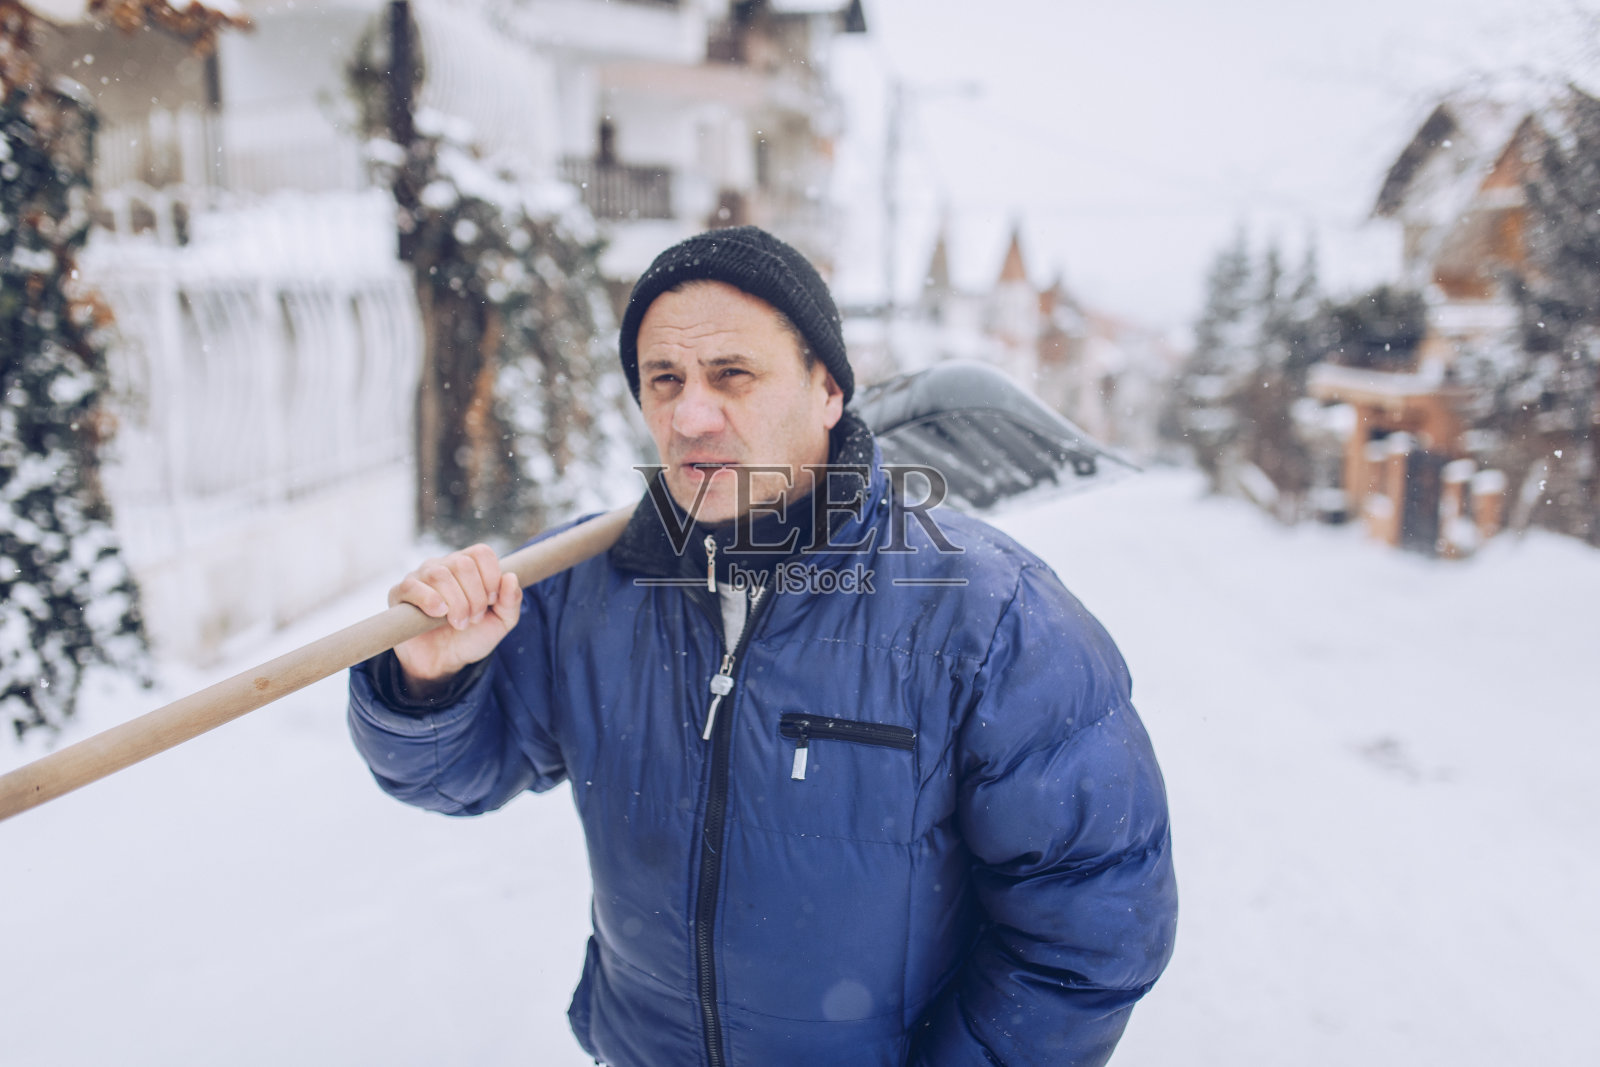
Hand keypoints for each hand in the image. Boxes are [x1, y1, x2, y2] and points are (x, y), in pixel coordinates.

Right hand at [389, 545, 521, 691]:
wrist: (444, 662)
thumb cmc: (471, 638)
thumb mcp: (501, 623)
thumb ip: (511, 601)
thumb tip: (510, 577)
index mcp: (467, 566)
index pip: (481, 552)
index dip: (491, 577)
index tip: (492, 602)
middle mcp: (443, 565)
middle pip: (463, 564)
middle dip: (475, 596)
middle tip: (474, 618)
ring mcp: (419, 577)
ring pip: (440, 574)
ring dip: (456, 603)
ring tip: (458, 623)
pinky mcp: (399, 594)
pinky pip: (411, 586)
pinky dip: (429, 600)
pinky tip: (439, 614)